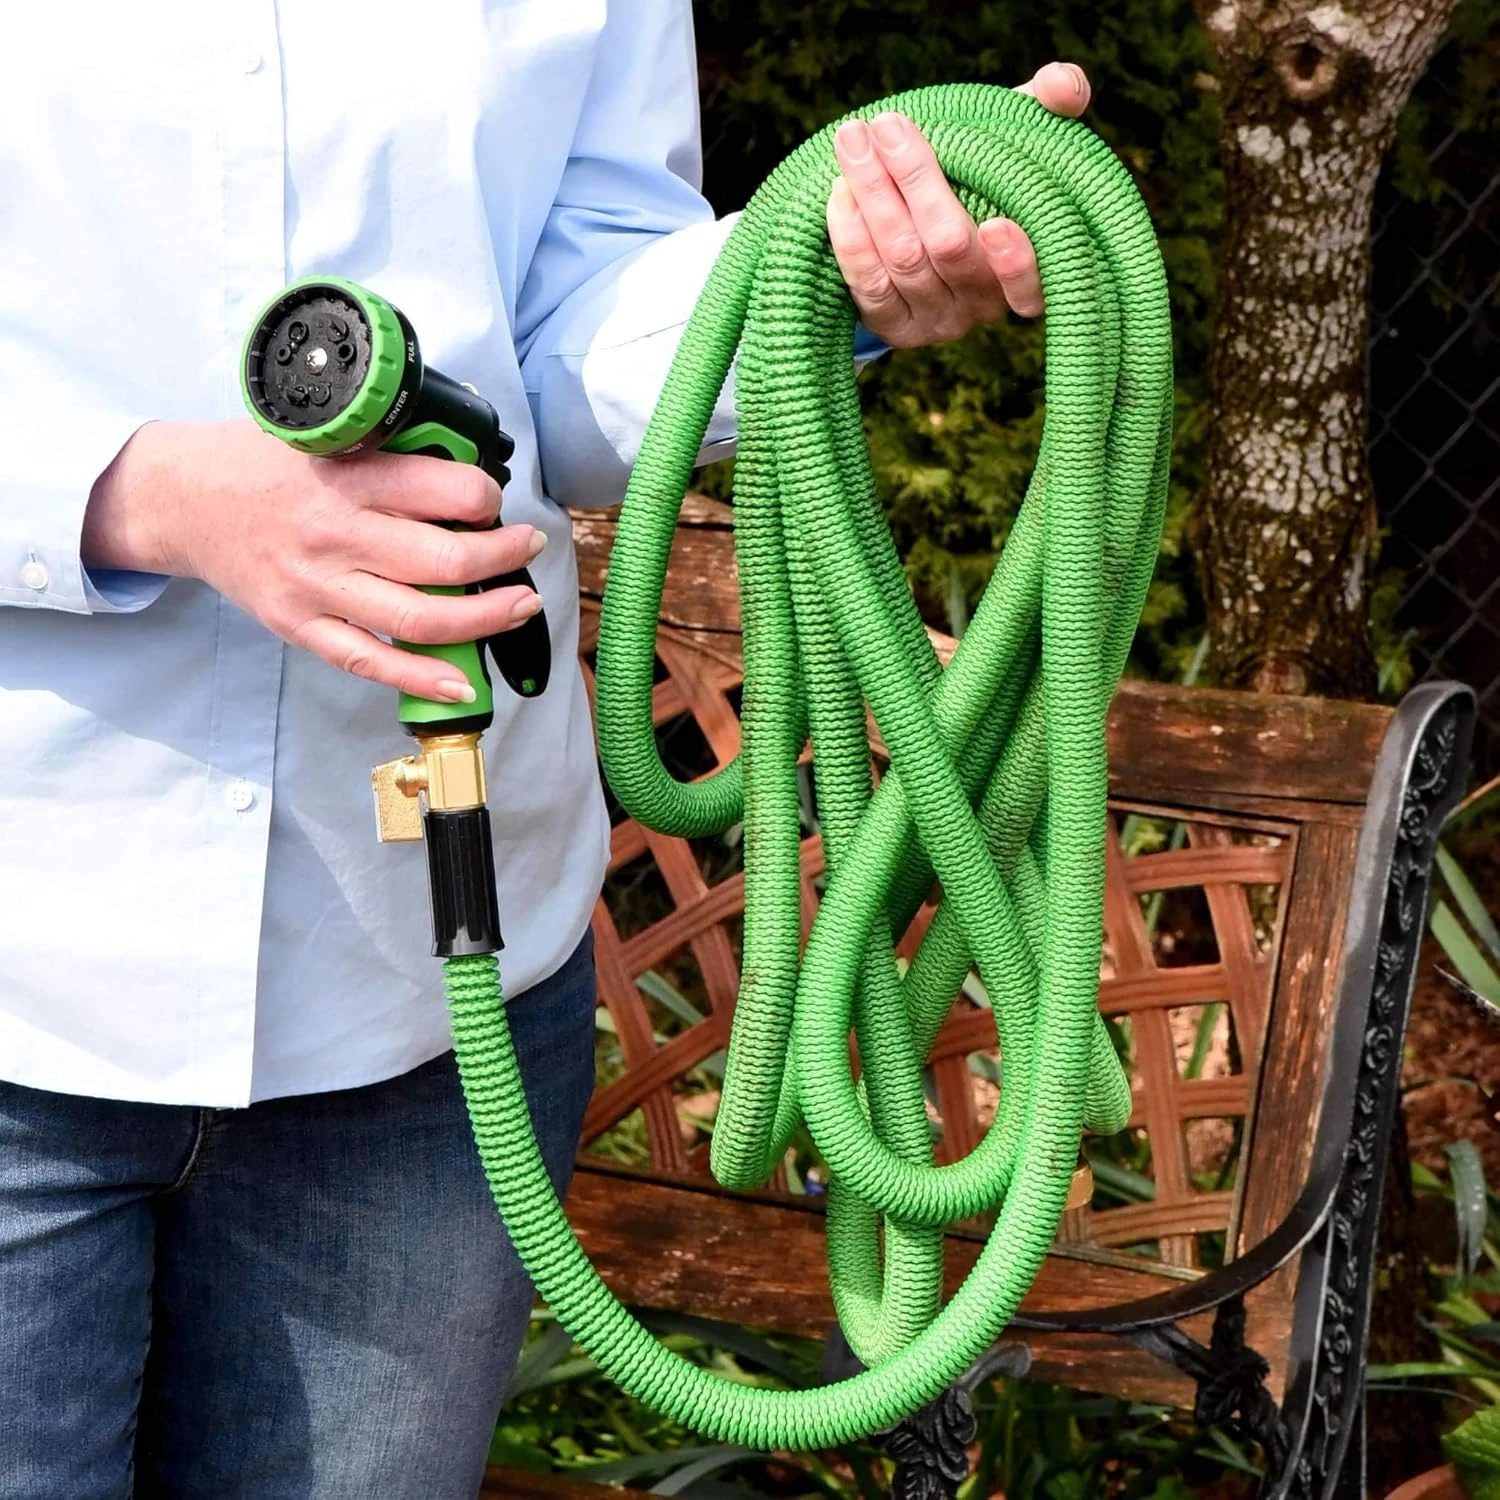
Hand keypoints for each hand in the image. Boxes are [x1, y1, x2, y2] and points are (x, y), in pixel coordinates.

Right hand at [83, 419, 544, 702]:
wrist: (178, 498)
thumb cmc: (259, 462)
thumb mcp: (322, 432)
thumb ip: (386, 452)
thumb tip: (464, 469)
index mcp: (345, 475)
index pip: (442, 489)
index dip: (486, 497)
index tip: (496, 500)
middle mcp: (334, 533)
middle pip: (443, 558)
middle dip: (502, 558)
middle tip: (527, 549)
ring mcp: (316, 586)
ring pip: (419, 616)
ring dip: (484, 618)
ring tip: (520, 605)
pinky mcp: (299, 625)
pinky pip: (370, 662)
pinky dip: (421, 678)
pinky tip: (463, 683)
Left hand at [827, 62, 1091, 347]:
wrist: (926, 216)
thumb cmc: (987, 173)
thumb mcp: (1021, 136)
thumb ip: (1051, 103)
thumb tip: (1062, 84)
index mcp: (1034, 265)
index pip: (1033, 282)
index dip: (1016, 262)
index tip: (995, 224)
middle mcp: (988, 303)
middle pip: (949, 246)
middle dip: (914, 180)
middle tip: (886, 123)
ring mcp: (942, 321)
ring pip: (903, 259)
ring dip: (872, 194)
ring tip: (852, 140)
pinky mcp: (900, 329)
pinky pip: (869, 285)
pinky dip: (850, 234)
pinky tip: (840, 191)